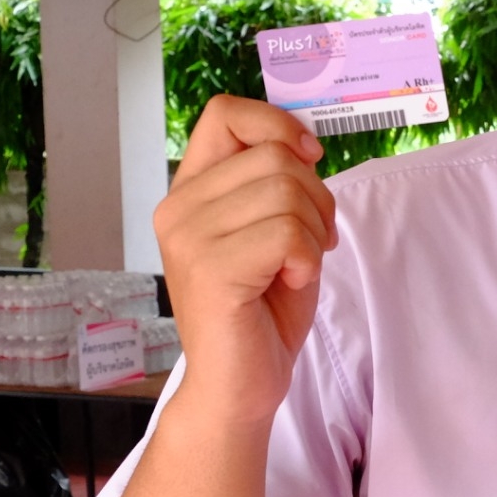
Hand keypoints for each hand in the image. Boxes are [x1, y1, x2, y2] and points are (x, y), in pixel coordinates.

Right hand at [155, 96, 334, 426]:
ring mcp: (188, 237)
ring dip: (314, 232)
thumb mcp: (274, 230)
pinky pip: (288, 233)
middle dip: (317, 197)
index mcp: (191, 190)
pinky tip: (289, 282)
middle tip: (311, 243)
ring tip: (296, 267)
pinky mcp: (210, 268)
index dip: (279, 125)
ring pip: (287, 192)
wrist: (240, 384)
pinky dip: (307, 258)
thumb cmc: (262, 310)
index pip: (226, 113)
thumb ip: (278, 183)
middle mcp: (179, 207)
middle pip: (275, 155)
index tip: (309, 159)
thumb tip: (303, 142)